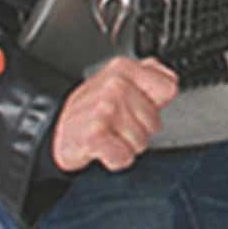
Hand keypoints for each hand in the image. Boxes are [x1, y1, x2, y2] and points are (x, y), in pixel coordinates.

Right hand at [50, 56, 178, 172]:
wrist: (56, 133)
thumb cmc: (91, 111)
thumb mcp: (118, 83)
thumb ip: (148, 76)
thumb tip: (170, 79)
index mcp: (124, 68)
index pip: (169, 87)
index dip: (157, 104)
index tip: (139, 107)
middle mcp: (115, 85)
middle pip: (155, 121)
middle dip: (140, 130)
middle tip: (117, 125)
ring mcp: (105, 108)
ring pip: (141, 141)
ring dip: (127, 146)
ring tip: (109, 135)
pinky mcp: (94, 134)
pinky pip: (123, 156)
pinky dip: (116, 160)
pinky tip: (103, 149)